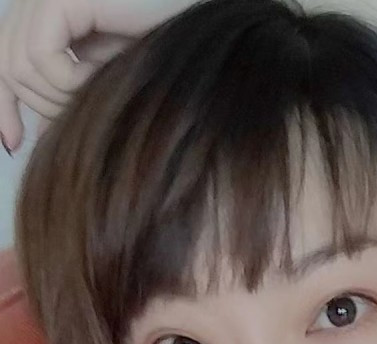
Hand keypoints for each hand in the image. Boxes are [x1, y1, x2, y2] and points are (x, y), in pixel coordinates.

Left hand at [0, 0, 193, 152]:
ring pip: (18, 65)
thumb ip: (65, 98)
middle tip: (84, 114)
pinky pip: (40, 57)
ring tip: (99, 92)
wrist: (203, 39)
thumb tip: (20, 135)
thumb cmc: (165, 62)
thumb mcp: (103, 85)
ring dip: (61, 97)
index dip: (2, 103)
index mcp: (47, 17)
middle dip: (43, 105)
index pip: (3, 60)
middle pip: (6, 65)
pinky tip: (100, 77)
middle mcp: (40, 1)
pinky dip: (70, 82)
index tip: (14, 143)